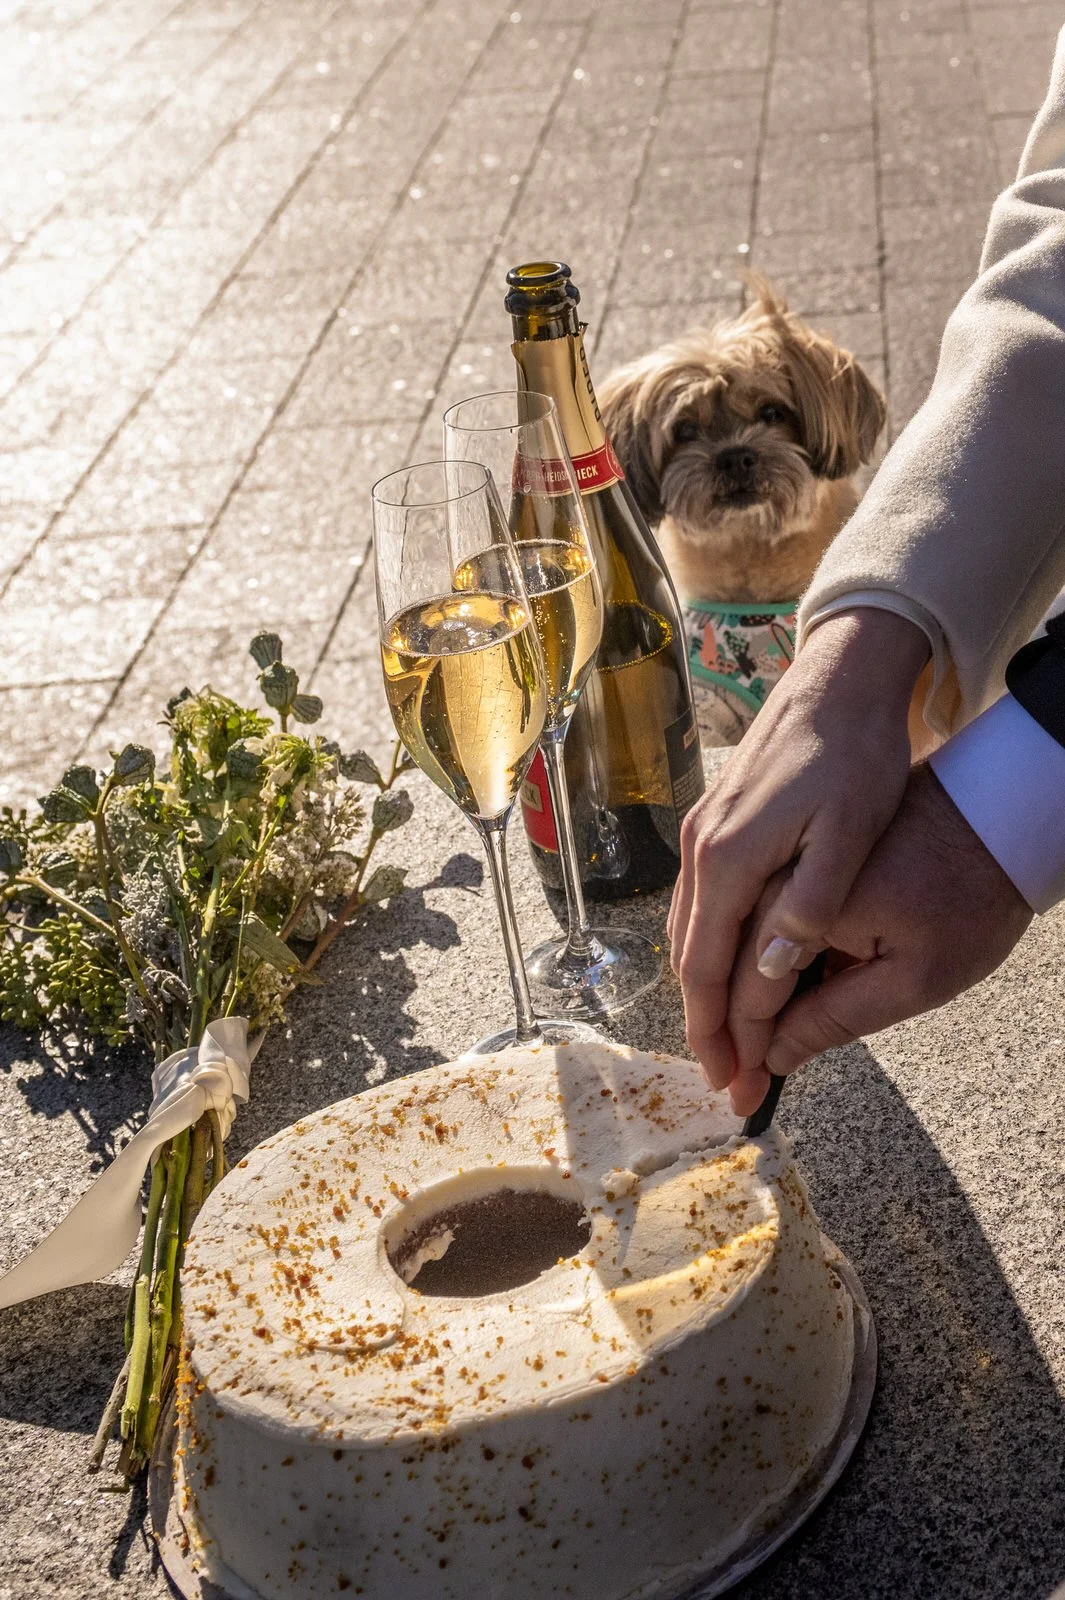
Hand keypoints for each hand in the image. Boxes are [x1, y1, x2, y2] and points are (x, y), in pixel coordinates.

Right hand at [669, 608, 930, 1087]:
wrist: (841, 681)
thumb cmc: (854, 756)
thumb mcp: (847, 835)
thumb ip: (806, 905)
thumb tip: (767, 970)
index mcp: (728, 859)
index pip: (706, 968)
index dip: (714, 1032)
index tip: (727, 1082)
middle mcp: (701, 848)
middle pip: (687, 957)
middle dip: (705, 1024)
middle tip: (728, 1079)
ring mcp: (703, 832)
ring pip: (688, 930)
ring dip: (705, 990)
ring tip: (730, 1040)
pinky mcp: (717, 821)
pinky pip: (699, 902)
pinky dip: (708, 948)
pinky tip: (731, 968)